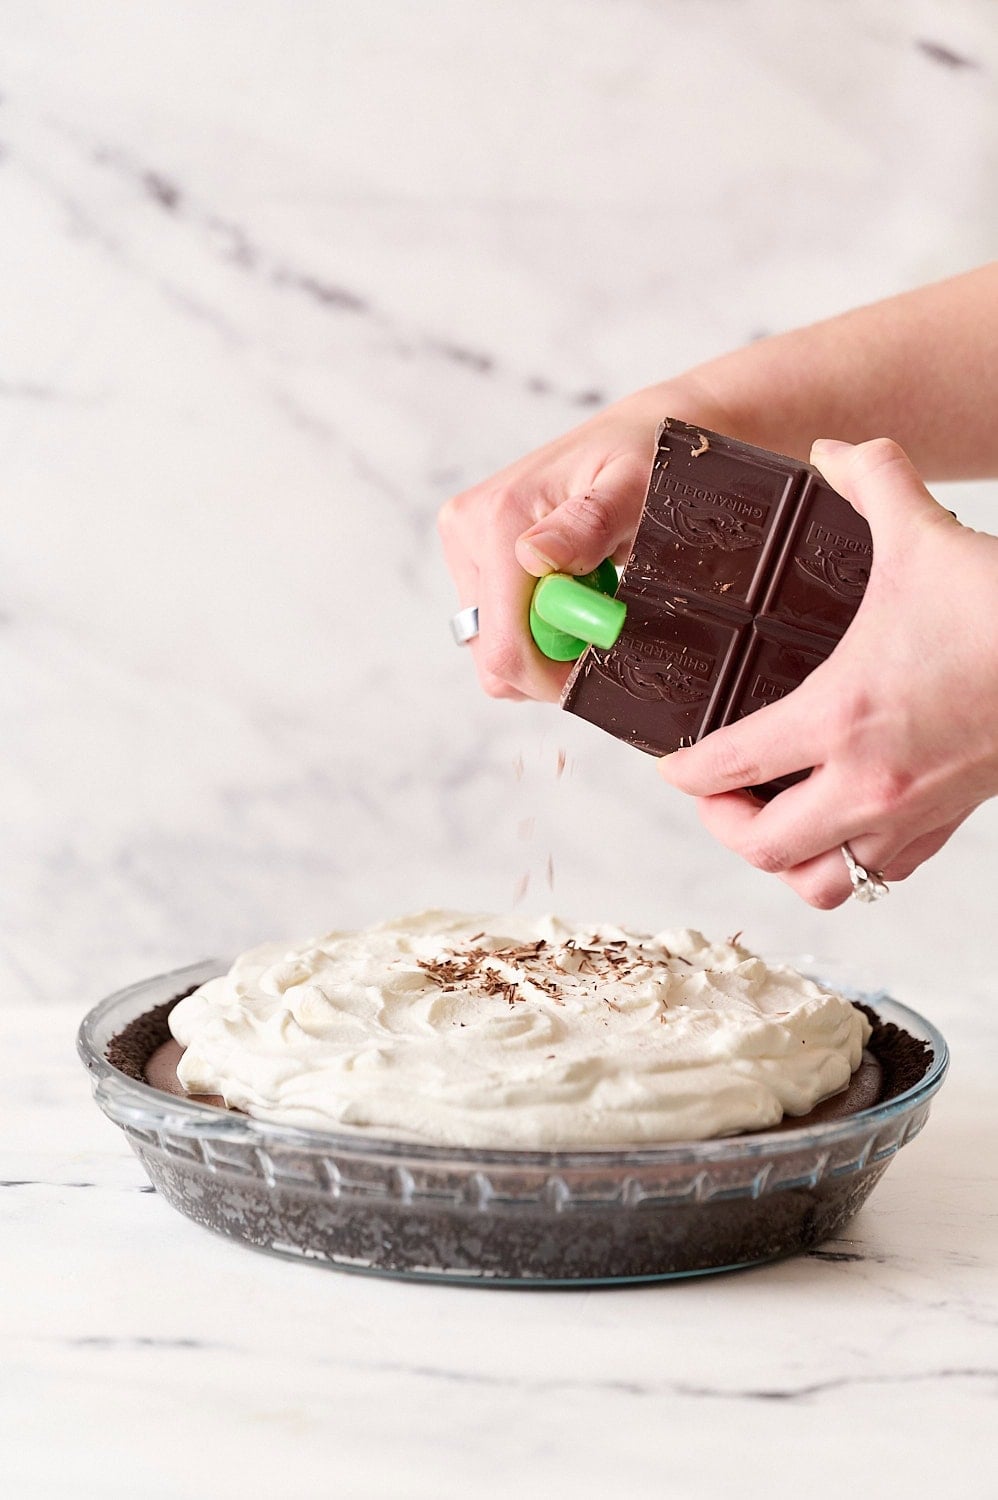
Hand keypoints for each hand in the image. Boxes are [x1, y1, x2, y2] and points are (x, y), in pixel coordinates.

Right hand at [438, 383, 720, 700]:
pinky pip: (498, 627)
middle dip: (548, 661)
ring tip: (589, 597)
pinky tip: (569, 593)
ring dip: (545, 644)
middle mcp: (468, 531)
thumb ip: (590, 522)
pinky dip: (537, 629)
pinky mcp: (473, 558)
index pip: (504, 646)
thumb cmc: (646, 455)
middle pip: (493, 655)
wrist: (638, 435)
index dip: (551, 679)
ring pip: (494, 646)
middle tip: (600, 624)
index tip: (599, 665)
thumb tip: (535, 556)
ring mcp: (466, 546)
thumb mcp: (636, 483)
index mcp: (498, 518)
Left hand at [659, 438, 997, 906]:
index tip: (670, 762)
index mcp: (841, 717)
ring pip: (821, 881)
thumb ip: (872, 480)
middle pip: (763, 847)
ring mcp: (910, 815)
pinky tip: (838, 819)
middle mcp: (868, 783)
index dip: (684, 771)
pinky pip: (880, 875)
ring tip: (773, 817)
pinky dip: (845, 861)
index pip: (729, 766)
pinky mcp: (948, 824)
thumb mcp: (924, 534)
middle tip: (716, 791)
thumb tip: (832, 450)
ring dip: (784, 859)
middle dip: (723, 823)